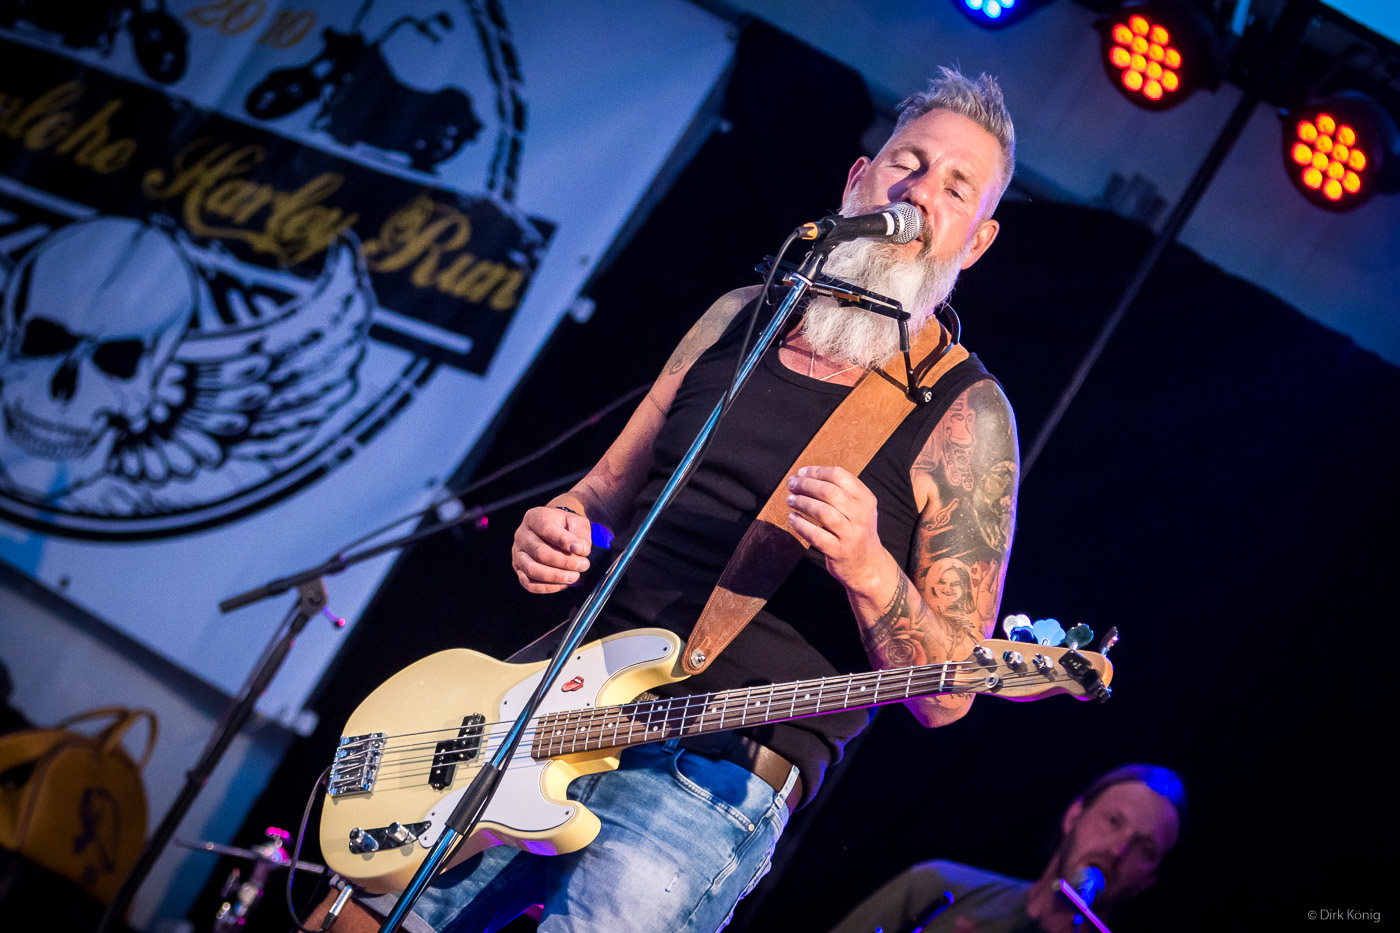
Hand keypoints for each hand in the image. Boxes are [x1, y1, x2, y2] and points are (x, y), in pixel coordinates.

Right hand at [512, 506, 591, 593]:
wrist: (554, 530)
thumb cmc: (565, 526)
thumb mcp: (576, 522)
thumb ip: (580, 534)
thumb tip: (580, 550)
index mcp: (534, 517)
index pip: (546, 529)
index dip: (564, 541)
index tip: (581, 550)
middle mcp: (522, 535)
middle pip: (539, 552)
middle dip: (564, 562)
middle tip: (583, 565)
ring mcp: (517, 553)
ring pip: (532, 570)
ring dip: (555, 576)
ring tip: (574, 576)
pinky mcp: (519, 569)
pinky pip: (528, 583)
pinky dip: (547, 587)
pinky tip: (563, 584)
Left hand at [785, 465, 889, 593]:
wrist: (866, 565)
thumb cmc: (855, 531)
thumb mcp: (858, 508)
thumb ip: (840, 491)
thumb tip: (805, 475)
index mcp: (866, 499)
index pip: (840, 476)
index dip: (816, 472)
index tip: (801, 473)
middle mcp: (861, 515)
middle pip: (830, 492)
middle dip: (806, 485)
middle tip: (792, 485)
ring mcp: (851, 534)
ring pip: (823, 512)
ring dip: (802, 503)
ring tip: (790, 500)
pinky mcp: (839, 551)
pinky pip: (816, 535)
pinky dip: (801, 525)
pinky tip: (792, 519)